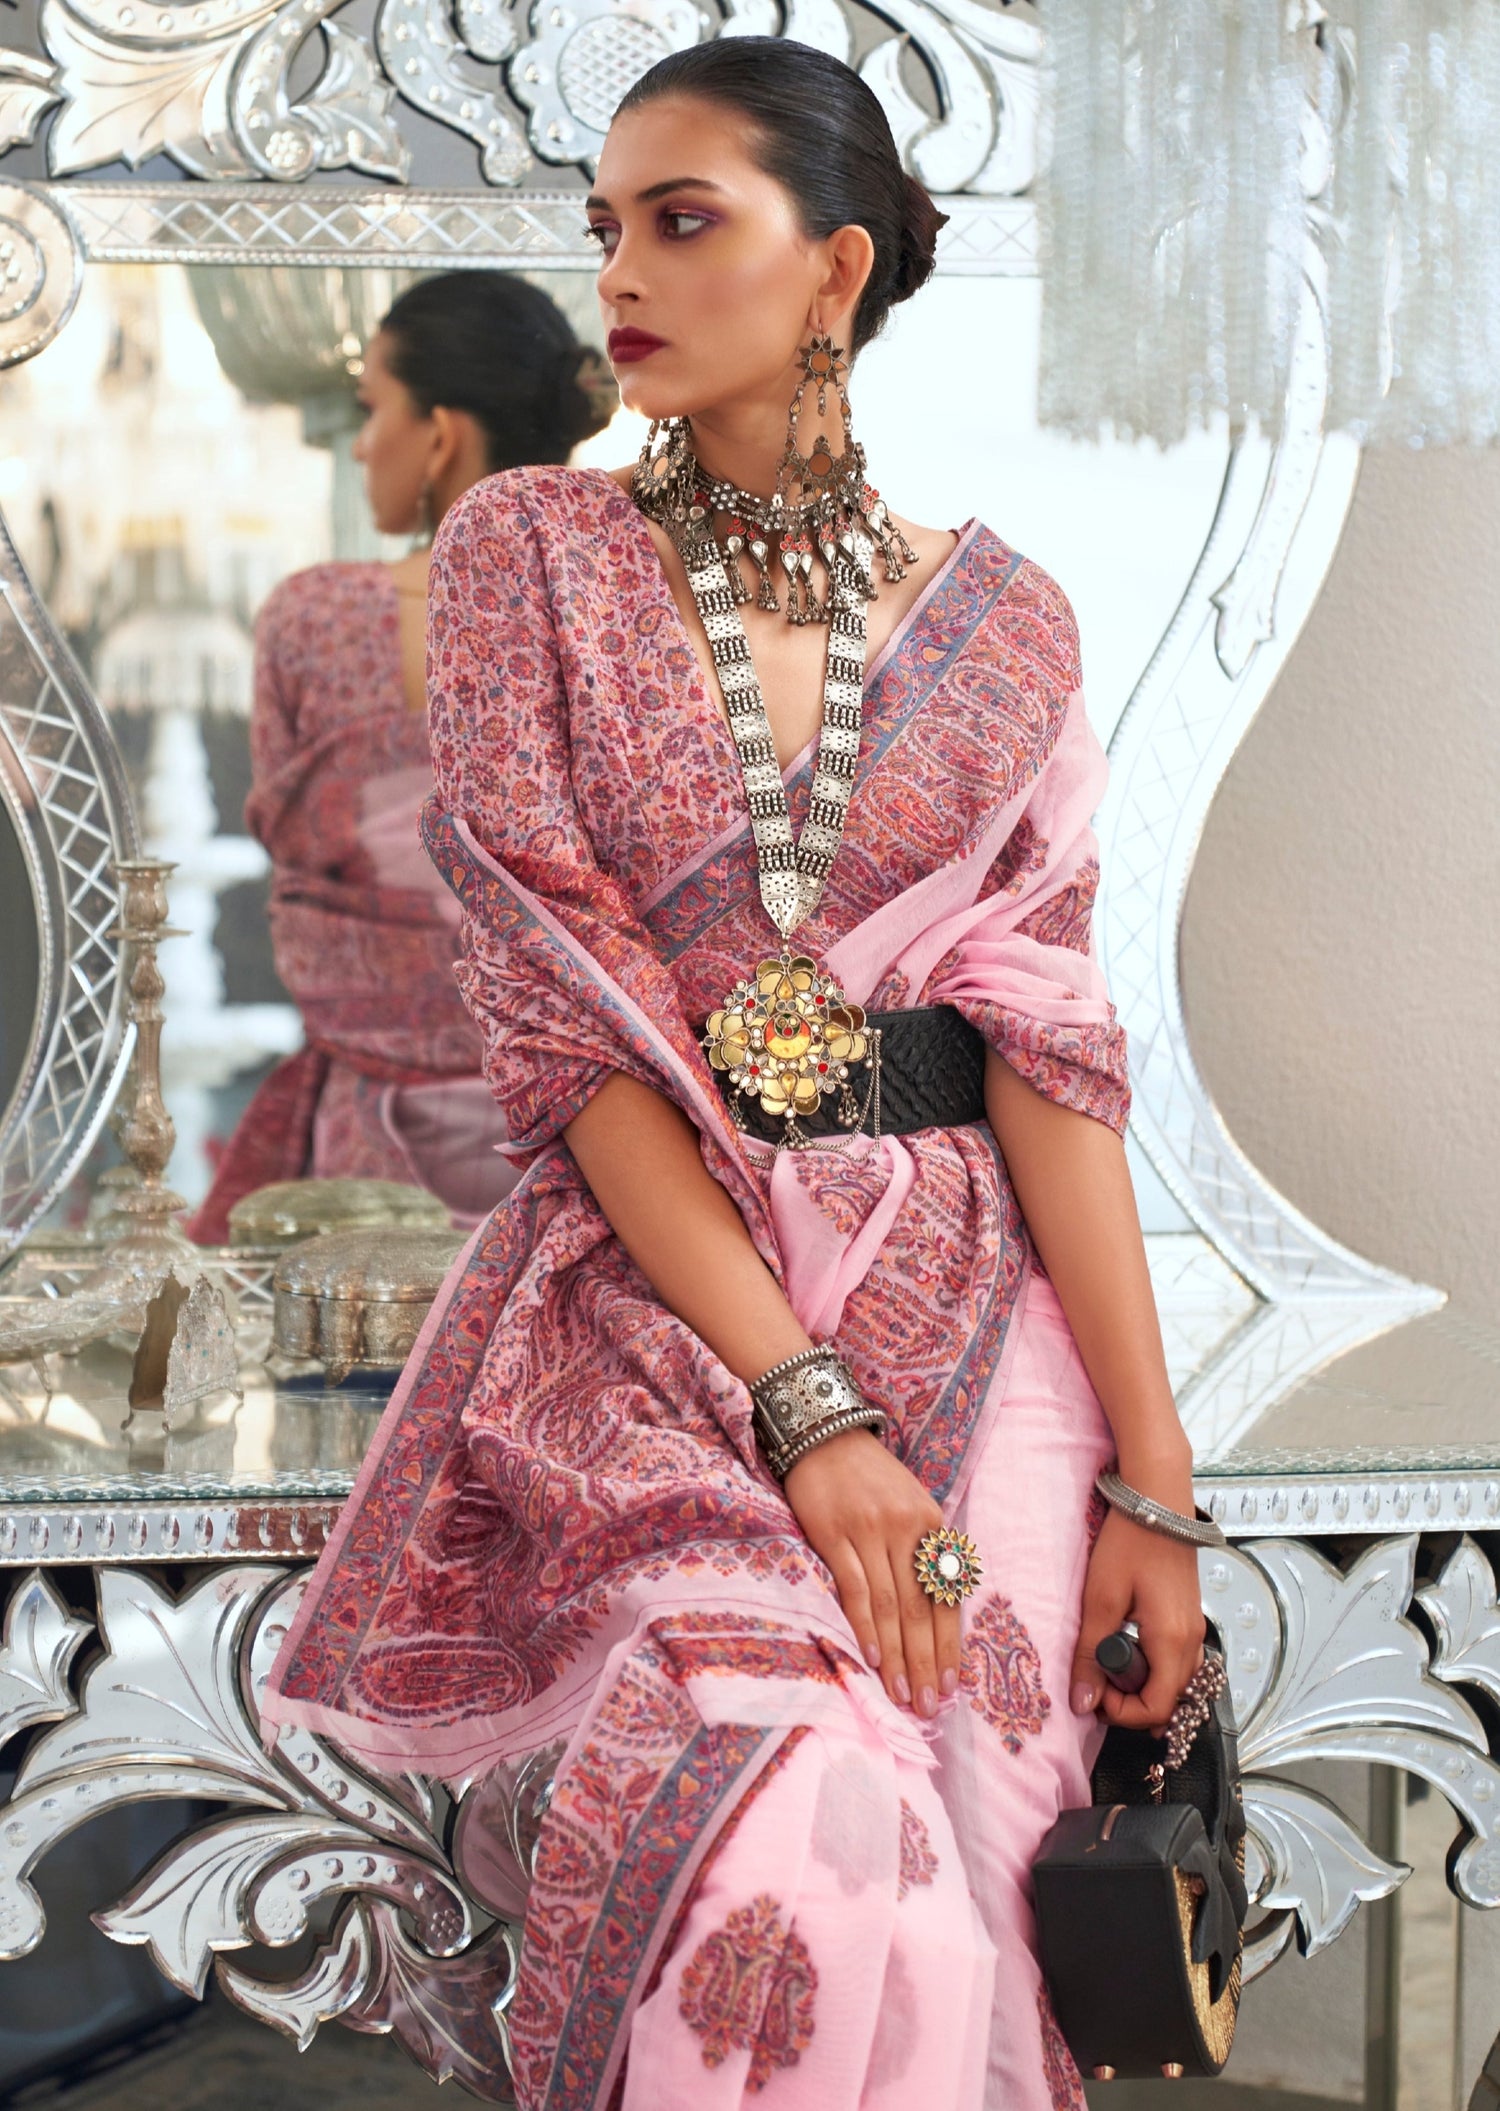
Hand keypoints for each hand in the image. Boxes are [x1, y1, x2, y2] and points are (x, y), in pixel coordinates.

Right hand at [783, 1426, 956, 1719]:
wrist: (824, 1434)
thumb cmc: (870, 1477)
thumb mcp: (911, 1505)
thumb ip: (923, 1553)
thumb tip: (934, 1618)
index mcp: (932, 1524)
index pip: (946, 1597)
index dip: (949, 1646)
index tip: (951, 1688)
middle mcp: (907, 1529)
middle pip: (921, 1610)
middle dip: (926, 1664)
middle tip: (927, 1707)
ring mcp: (870, 1530)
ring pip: (889, 1607)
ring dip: (897, 1657)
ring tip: (900, 1696)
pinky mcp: (834, 1533)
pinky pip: (854, 1588)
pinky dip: (864, 1627)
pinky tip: (871, 1658)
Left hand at [1070, 1500, 1205, 1733]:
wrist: (1156, 1500)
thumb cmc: (1130, 1543)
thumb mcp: (1101, 1600)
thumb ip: (1091, 1654)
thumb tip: (1082, 1701)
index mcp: (1172, 1641)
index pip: (1157, 1708)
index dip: (1123, 1713)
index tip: (1095, 1694)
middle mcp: (1192, 1640)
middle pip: (1171, 1699)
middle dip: (1132, 1701)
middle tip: (1099, 1679)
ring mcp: (1195, 1628)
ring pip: (1176, 1681)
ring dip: (1144, 1684)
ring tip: (1111, 1662)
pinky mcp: (1189, 1615)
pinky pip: (1178, 1659)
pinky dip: (1155, 1665)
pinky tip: (1129, 1646)